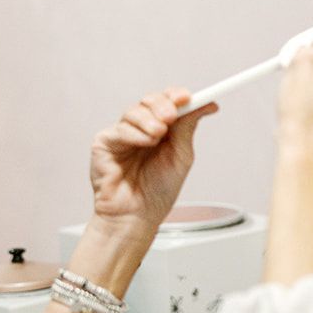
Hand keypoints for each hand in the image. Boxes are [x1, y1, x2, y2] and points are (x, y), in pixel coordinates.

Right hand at [89, 87, 217, 236]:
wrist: (137, 216)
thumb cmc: (158, 191)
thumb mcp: (181, 156)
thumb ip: (188, 127)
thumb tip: (208, 103)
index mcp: (161, 130)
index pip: (167, 102)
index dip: (176, 95)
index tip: (187, 97)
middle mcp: (141, 128)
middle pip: (149, 101)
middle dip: (163, 105)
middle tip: (171, 116)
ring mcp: (121, 134)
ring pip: (134, 112)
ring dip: (150, 121)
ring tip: (158, 136)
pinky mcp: (104, 143)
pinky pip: (120, 129)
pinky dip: (135, 134)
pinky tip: (145, 143)